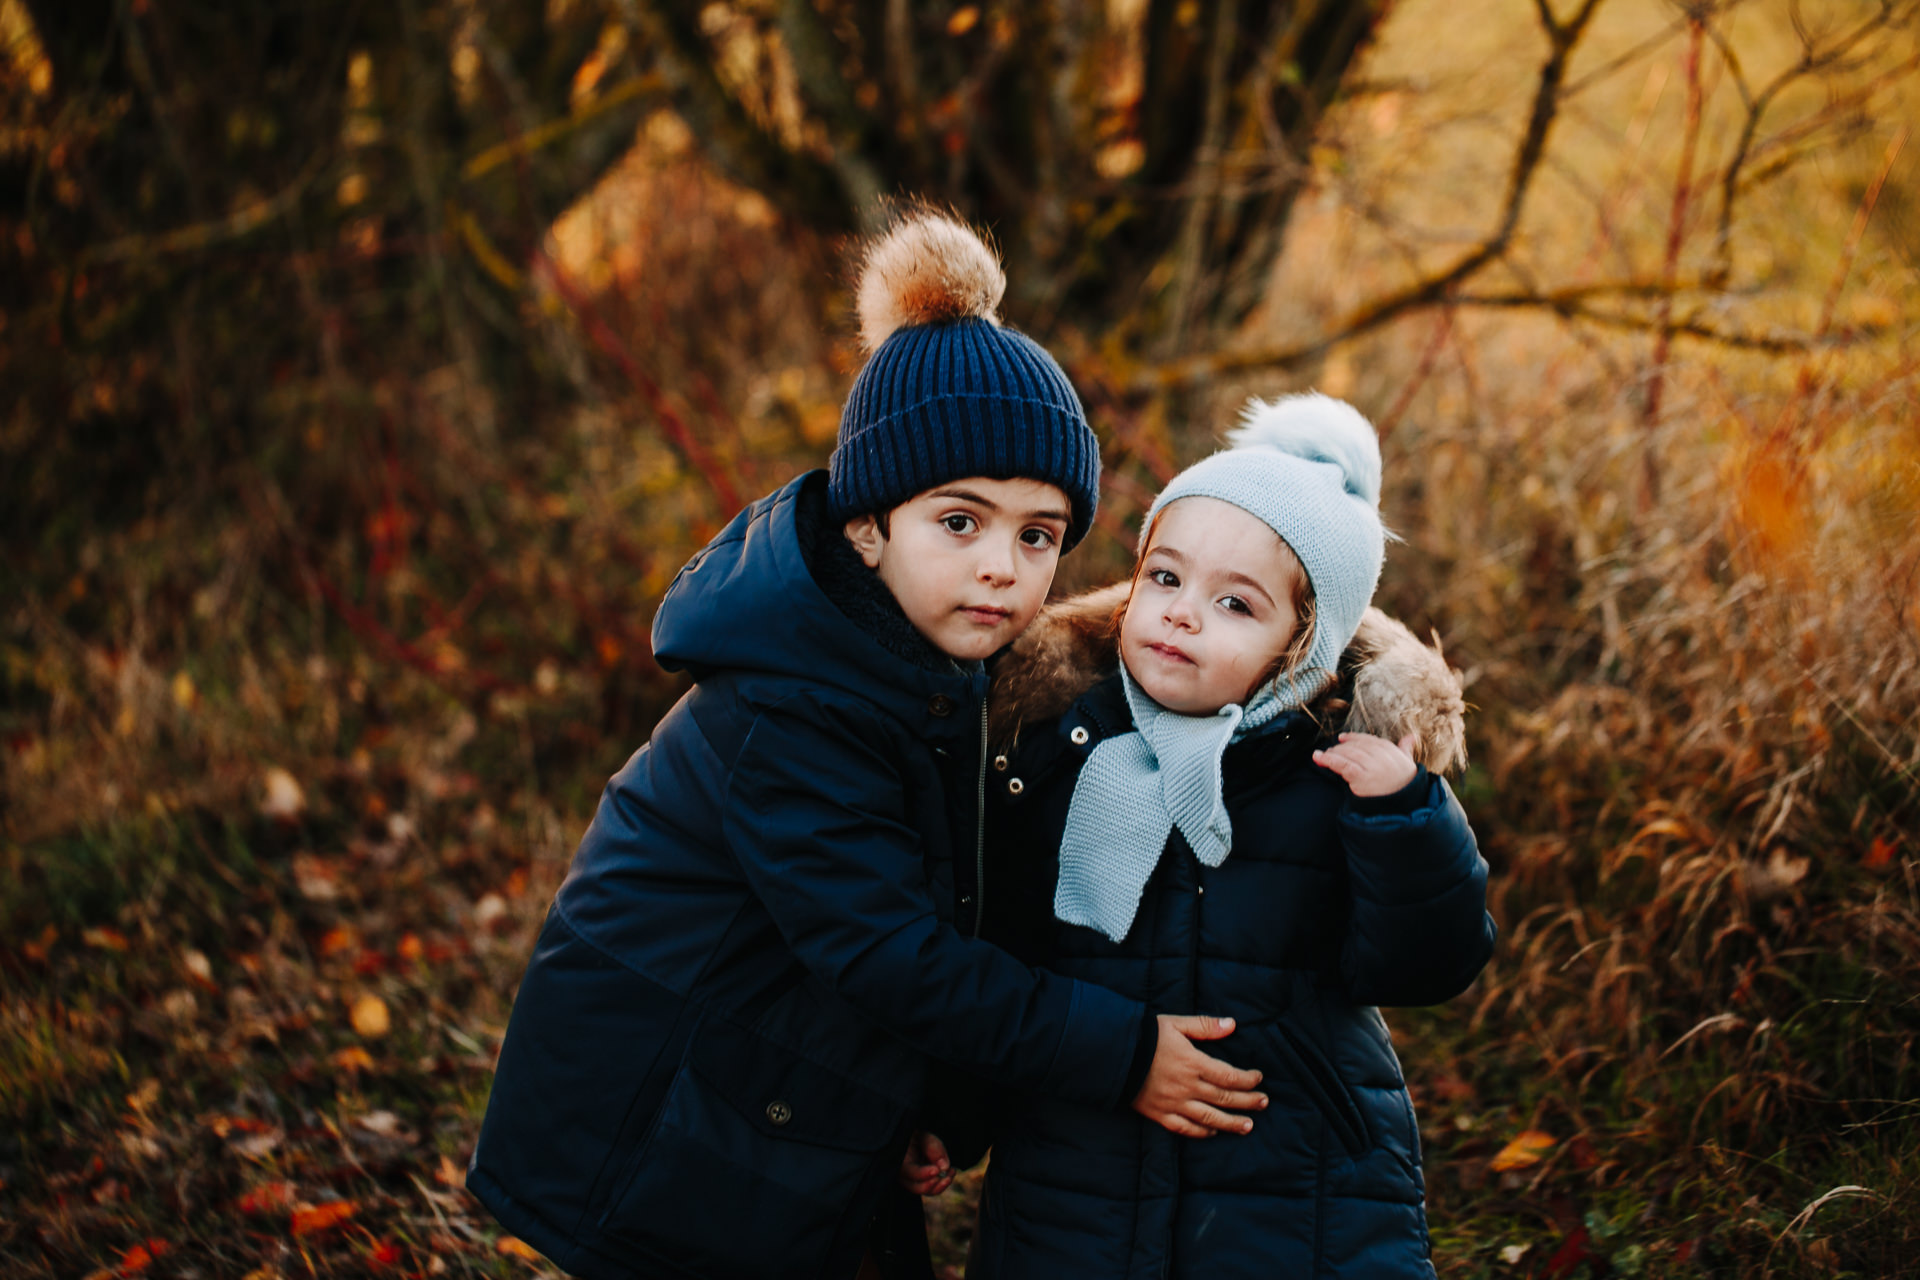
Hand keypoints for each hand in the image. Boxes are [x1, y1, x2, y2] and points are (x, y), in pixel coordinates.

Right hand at [898, 1130, 955, 1195]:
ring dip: (941, 1184)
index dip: (923, 1173)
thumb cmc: (917, 1135)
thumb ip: (932, 1147)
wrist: (916, 1138)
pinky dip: (943, 1182)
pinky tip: (952, 1171)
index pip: (909, 1172)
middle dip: (933, 1185)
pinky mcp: (923, 1183)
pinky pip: (933, 1188)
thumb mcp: (923, 1135)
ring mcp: (913, 1181)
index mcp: (899, 1160)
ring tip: (951, 1172)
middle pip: (916, 1188)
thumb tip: (944, 1167)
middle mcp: (903, 1175)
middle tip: (947, 1177)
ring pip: (927, 1191)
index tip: (936, 1170)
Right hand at [1131, 1015, 1266, 1138]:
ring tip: (1248, 1126)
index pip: (1229, 1076)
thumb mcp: (1175, 1023)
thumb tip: (1232, 1024)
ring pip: (1209, 1118)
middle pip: (1224, 1098)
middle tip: (1264, 1103)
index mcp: (1193, 1063)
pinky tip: (1213, 1131)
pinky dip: (1202, 1132)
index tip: (1258, 1078)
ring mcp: (1174, 1103)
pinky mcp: (1160, 1114)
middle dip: (1248, 1102)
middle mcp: (1187, 1086)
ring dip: (1231, 1123)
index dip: (1248, 1079)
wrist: (1113, 1055)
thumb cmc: (1145, 1036)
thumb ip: (1205, 1025)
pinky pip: (1185, 1128)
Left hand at [1313, 732, 1418, 796]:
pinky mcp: (1361, 777)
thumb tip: (1411, 736)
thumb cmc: (1406, 784)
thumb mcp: (1408, 763)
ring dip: (1332, 753)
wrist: (1405, 804)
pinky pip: (1342, 765)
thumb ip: (1405, 749)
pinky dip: (1328, 760)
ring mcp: (1371, 766)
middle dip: (1341, 748)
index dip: (1353, 738)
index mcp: (1390, 749)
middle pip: (1355, 747)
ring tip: (1322, 755)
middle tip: (1330, 751)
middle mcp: (1380, 755)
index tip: (1342, 738)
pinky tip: (1318, 757)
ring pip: (1347, 754)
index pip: (1367, 740)